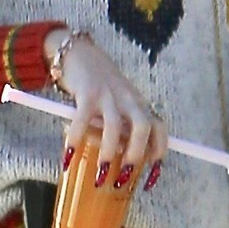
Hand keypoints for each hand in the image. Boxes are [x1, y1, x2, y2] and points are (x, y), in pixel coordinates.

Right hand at [48, 29, 168, 186]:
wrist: (81, 53)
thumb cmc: (103, 85)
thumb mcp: (122, 103)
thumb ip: (126, 126)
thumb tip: (129, 160)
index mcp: (139, 104)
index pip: (159, 128)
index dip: (159, 151)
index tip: (153, 173)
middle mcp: (128, 100)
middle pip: (143, 127)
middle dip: (136, 153)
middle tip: (126, 174)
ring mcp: (108, 96)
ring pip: (114, 126)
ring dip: (110, 151)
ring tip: (101, 172)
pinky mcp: (86, 94)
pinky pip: (82, 120)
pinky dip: (76, 139)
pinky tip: (68, 156)